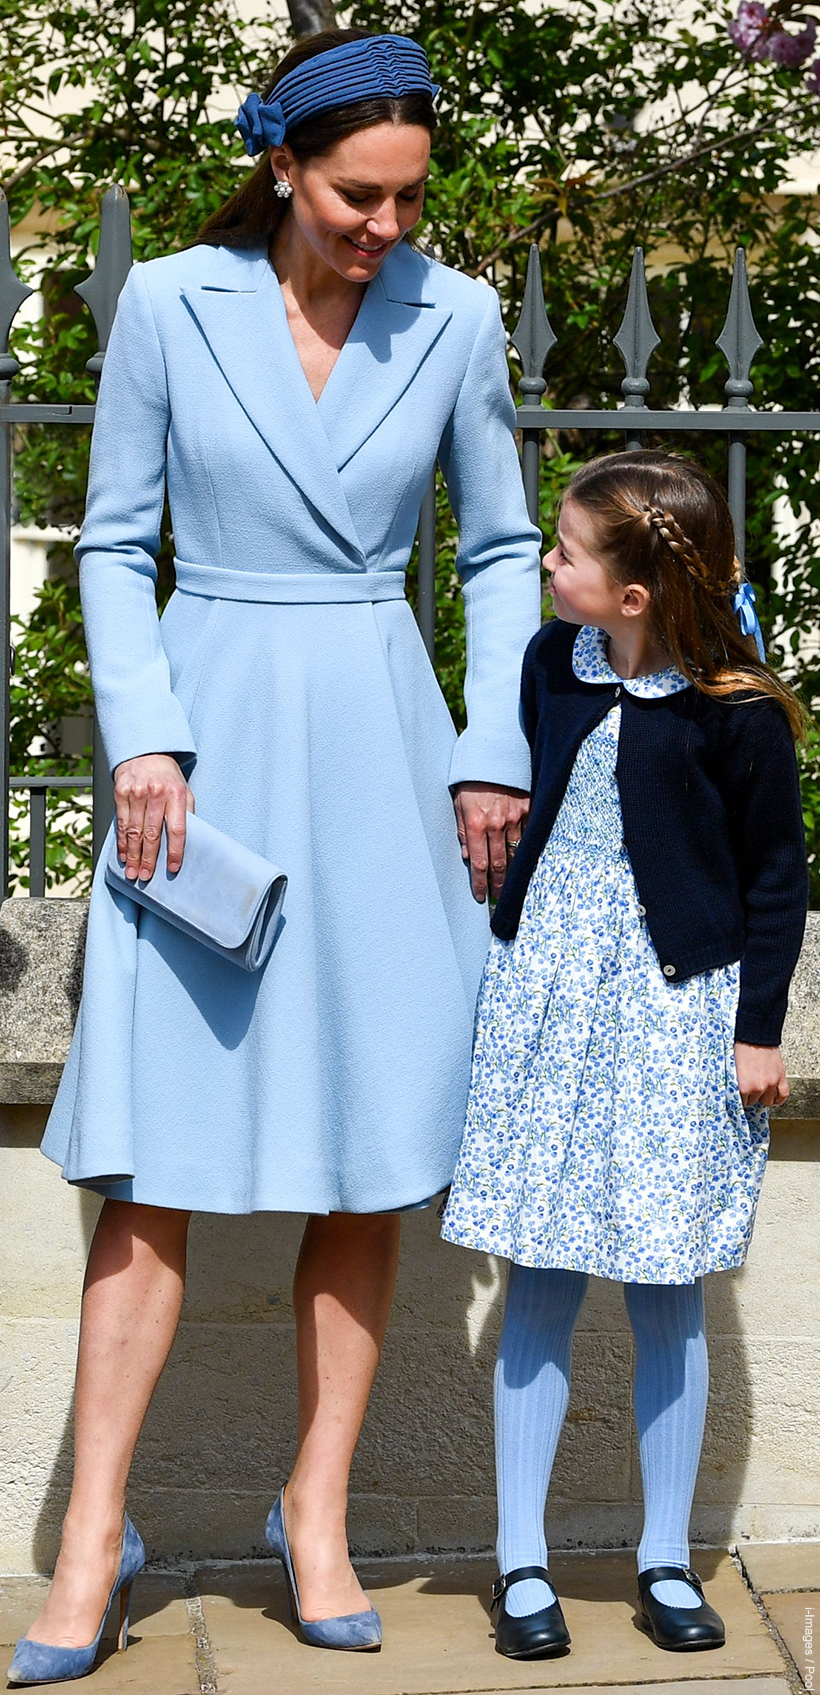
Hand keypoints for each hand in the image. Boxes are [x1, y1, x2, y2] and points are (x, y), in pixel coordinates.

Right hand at [113, 753, 194, 881]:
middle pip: (152, 834)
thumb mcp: (184, 790)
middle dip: (149, 859)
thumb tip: (188, 841)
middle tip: (146, 876)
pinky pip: (120, 823)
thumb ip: (185, 814)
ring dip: (133, 855)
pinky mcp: (120, 792)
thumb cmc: (167, 776)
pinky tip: (123, 855)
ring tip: (133, 872)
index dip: (175, 851)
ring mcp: (136, 792)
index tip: (173, 868)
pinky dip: (122, 842)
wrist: (145, 752)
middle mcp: (155, 793)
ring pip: (133, 831)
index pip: (177, 829)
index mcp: (176, 794)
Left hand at [453, 783, 529, 903]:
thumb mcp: (459, 804)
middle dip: (498, 883)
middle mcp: (497, 824)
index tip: (480, 896)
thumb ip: (463, 831)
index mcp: (476, 824)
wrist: (493, 755)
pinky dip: (526, 848)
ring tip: (512, 883)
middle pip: (500, 864)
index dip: (480, 883)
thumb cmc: (472, 780)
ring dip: (513, 871)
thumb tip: (467, 855)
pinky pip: (529, 835)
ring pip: (516, 853)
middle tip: (498, 896)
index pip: (479, 863)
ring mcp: (516, 817)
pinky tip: (525, 859)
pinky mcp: (528, 809)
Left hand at [734, 1042, 789, 1107]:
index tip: (739, 1095)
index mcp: (743, 1086)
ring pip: (767, 1101)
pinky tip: (774, 1098)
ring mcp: (771, 1084)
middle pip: (753, 1102)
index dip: (739, 1098)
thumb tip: (732, 1090)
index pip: (740, 1103)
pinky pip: (783, 1095)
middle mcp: (757, 1088)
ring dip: (763, 1097)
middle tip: (748, 1088)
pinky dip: (779, 1098)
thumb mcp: (732, 1068)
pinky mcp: (780, 1077)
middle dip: (750, 1096)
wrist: (755, 1034)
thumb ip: (734, 1082)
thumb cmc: (741, 1047)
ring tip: (759, 1091)